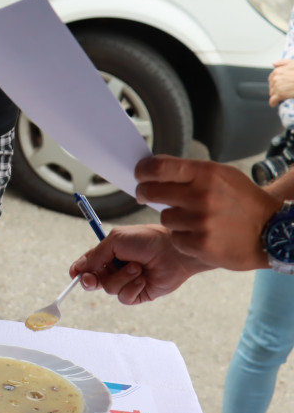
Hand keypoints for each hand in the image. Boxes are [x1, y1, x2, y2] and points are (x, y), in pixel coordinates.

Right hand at [68, 224, 214, 304]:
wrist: (174, 251)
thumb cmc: (146, 240)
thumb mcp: (116, 240)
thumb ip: (96, 255)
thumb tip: (78, 270)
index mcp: (108, 253)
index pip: (87, 264)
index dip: (79, 270)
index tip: (75, 274)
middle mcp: (115, 268)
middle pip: (92, 281)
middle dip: (91, 280)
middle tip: (92, 280)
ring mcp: (127, 282)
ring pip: (109, 289)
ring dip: (122, 278)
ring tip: (137, 267)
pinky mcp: (139, 294)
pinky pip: (125, 298)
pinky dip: (132, 288)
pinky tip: (144, 278)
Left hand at [135, 155, 279, 270]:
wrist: (272, 231)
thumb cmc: (242, 200)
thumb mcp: (221, 175)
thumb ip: (188, 171)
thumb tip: (150, 170)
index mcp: (207, 174)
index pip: (158, 167)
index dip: (142, 170)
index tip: (139, 174)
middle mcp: (203, 196)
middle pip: (151, 191)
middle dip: (144, 192)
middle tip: (144, 194)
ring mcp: (202, 222)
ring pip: (164, 217)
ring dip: (172, 218)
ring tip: (192, 219)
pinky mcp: (202, 245)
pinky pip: (174, 238)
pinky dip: (182, 238)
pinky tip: (199, 234)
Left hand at [269, 59, 293, 105]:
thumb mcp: (293, 63)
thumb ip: (283, 63)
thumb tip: (273, 64)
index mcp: (278, 71)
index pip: (271, 79)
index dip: (275, 82)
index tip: (280, 85)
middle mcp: (276, 78)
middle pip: (271, 86)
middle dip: (276, 89)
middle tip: (284, 91)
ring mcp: (277, 86)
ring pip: (272, 93)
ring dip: (275, 95)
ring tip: (283, 96)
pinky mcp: (280, 94)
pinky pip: (272, 100)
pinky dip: (272, 103)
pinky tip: (274, 104)